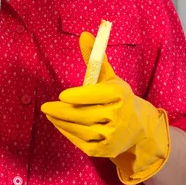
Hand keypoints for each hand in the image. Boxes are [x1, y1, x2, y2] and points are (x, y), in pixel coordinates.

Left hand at [41, 32, 170, 184]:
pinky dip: (68, 133)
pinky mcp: (105, 150)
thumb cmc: (118, 98)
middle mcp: (119, 116)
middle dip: (62, 111)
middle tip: (46, 107)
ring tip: (50, 114)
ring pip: (80, 128)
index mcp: (120, 95)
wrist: (139, 128)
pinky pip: (81, 141)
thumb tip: (84, 34)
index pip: (96, 95)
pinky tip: (60, 124)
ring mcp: (112, 135)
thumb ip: (95, 58)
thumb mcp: (109, 77)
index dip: (78, 96)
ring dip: (62, 122)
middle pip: (84, 114)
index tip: (62, 95)